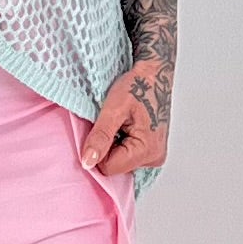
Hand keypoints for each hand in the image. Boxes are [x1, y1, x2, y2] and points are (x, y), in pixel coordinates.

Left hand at [79, 57, 170, 177]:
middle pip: (115, 167)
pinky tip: (126, 128)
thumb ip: (100, 137)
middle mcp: (155, 158)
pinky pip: (127, 156)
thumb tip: (88, 162)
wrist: (154, 75)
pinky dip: (121, 143)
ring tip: (121, 123)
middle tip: (113, 124)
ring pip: (120, 162)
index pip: (109, 168)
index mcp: (147, 150)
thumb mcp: (113, 109)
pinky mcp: (151, 151)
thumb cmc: (137, 86)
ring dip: (114, 145)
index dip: (98, 149)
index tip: (102, 127)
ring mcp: (154, 156)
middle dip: (107, 147)